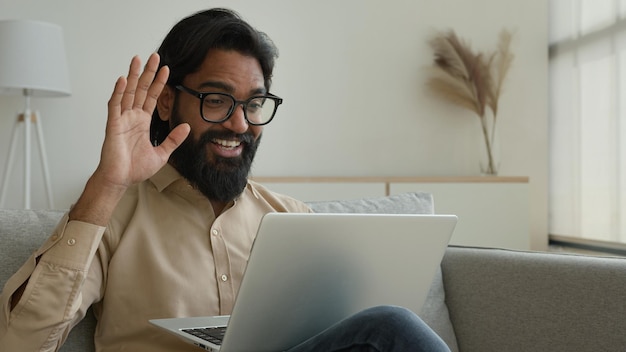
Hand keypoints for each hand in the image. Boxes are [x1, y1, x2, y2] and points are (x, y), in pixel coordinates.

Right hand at [69, 54, 189, 224]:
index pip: (152, 97)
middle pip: (140, 89)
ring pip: (128, 92)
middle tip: (153, 56)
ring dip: (132, 76)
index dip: (158, 83)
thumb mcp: (162, 153)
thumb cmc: (135, 169)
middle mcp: (132, 117)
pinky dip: (118, 92)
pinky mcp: (113, 125)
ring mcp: (121, 119)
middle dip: (147, 73)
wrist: (121, 180)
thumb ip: (173, 140)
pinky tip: (122, 80)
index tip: (166, 69)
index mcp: (142, 122)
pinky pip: (115, 105)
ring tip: (137, 59)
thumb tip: (187, 127)